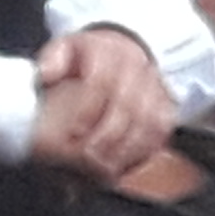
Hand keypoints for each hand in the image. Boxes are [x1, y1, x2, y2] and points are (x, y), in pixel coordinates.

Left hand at [26, 27, 174, 182]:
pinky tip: (128, 163)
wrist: (123, 49)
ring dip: (127, 147)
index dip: (88, 110)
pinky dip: (145, 149)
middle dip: (107, 136)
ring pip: (148, 120)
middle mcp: (137, 66)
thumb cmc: (88, 57)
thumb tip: (47, 74)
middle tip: (89, 157)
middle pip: (128, 105)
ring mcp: (156, 85)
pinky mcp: (167, 103)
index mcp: (109, 50)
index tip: (74, 131)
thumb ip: (53, 60)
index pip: (101, 81)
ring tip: (106, 166)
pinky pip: (161, 130)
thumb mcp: (65, 49)